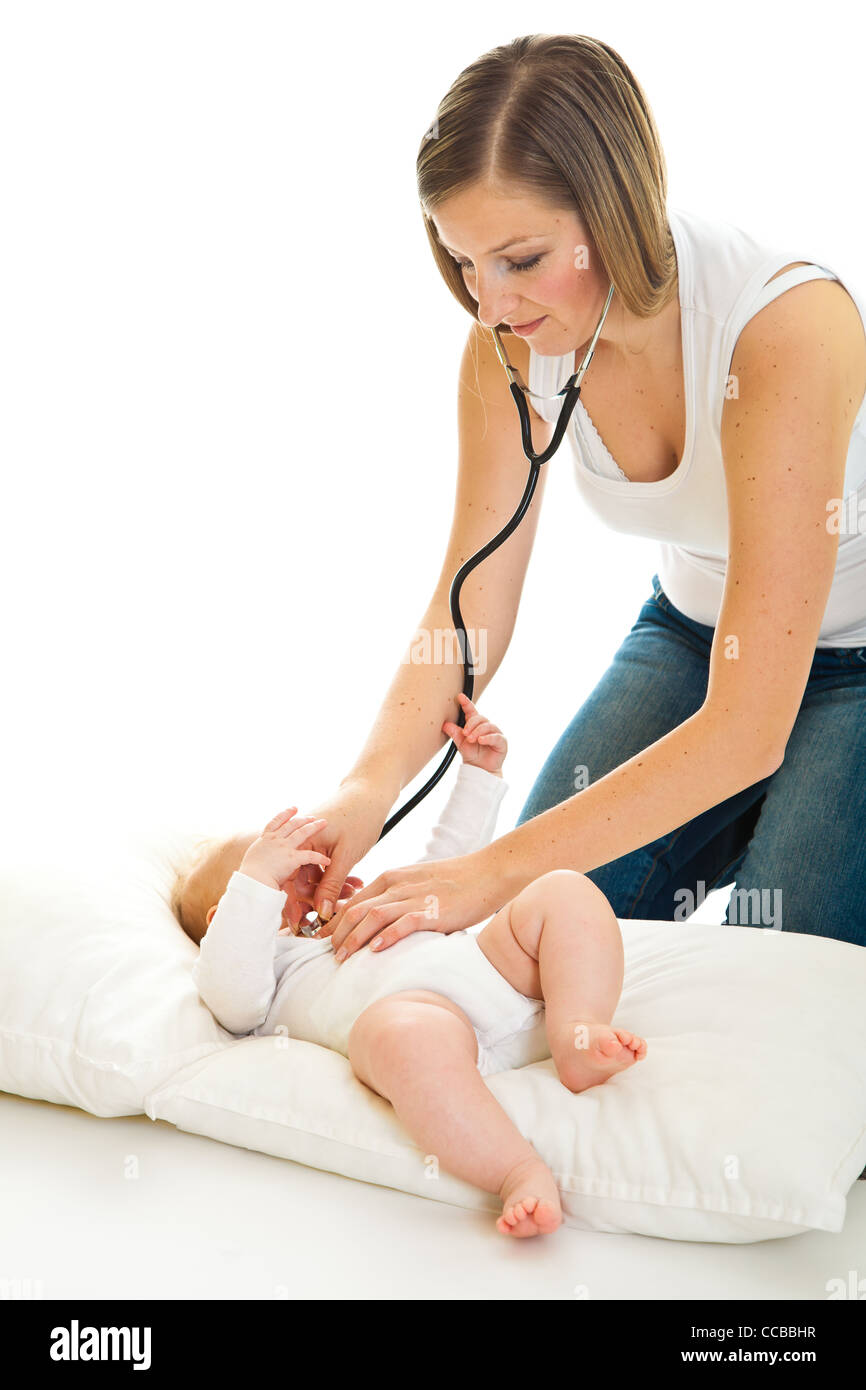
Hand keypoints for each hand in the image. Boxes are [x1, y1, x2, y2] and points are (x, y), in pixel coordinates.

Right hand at [240, 808, 330, 890]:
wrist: (251, 881)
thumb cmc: (249, 877)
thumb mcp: (253, 861)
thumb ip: (262, 858)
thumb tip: (265, 863)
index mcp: (264, 840)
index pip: (275, 822)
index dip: (285, 814)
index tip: (293, 809)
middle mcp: (274, 840)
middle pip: (291, 824)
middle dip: (302, 819)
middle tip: (311, 816)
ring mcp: (283, 847)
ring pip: (302, 833)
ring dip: (313, 827)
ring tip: (323, 823)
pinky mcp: (292, 858)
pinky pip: (310, 856)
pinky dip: (320, 858)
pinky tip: (327, 860)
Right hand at [290, 776, 396, 924]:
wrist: (371, 792)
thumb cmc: (360, 817)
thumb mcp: (347, 855)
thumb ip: (332, 884)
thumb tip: (321, 911)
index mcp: (302, 842)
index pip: (291, 880)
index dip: (296, 904)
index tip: (303, 924)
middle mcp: (302, 842)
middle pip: (301, 880)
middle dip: (317, 899)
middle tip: (332, 916)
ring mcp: (312, 842)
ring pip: (315, 875)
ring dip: (330, 889)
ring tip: (351, 897)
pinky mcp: (323, 843)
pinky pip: (323, 866)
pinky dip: (336, 876)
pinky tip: (354, 884)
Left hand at [322, 851, 503, 961]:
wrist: (487, 872)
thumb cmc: (453, 881)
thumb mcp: (416, 883)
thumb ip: (394, 897)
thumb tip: (374, 921)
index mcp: (391, 878)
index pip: (353, 901)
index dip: (333, 922)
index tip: (321, 940)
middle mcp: (398, 885)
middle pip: (356, 909)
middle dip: (337, 934)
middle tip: (326, 954)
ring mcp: (414, 897)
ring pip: (373, 916)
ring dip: (354, 939)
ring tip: (342, 958)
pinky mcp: (433, 910)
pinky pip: (404, 923)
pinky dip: (388, 936)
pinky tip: (376, 950)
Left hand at [442, 692, 506, 775]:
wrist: (480, 770)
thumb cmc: (472, 755)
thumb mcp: (461, 744)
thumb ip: (455, 733)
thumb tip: (445, 724)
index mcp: (476, 724)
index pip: (471, 711)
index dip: (466, 703)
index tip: (460, 697)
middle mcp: (486, 726)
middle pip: (480, 718)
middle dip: (471, 724)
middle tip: (464, 733)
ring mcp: (495, 733)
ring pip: (487, 726)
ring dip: (478, 731)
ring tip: (470, 739)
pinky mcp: (502, 742)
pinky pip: (496, 736)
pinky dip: (488, 737)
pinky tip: (481, 740)